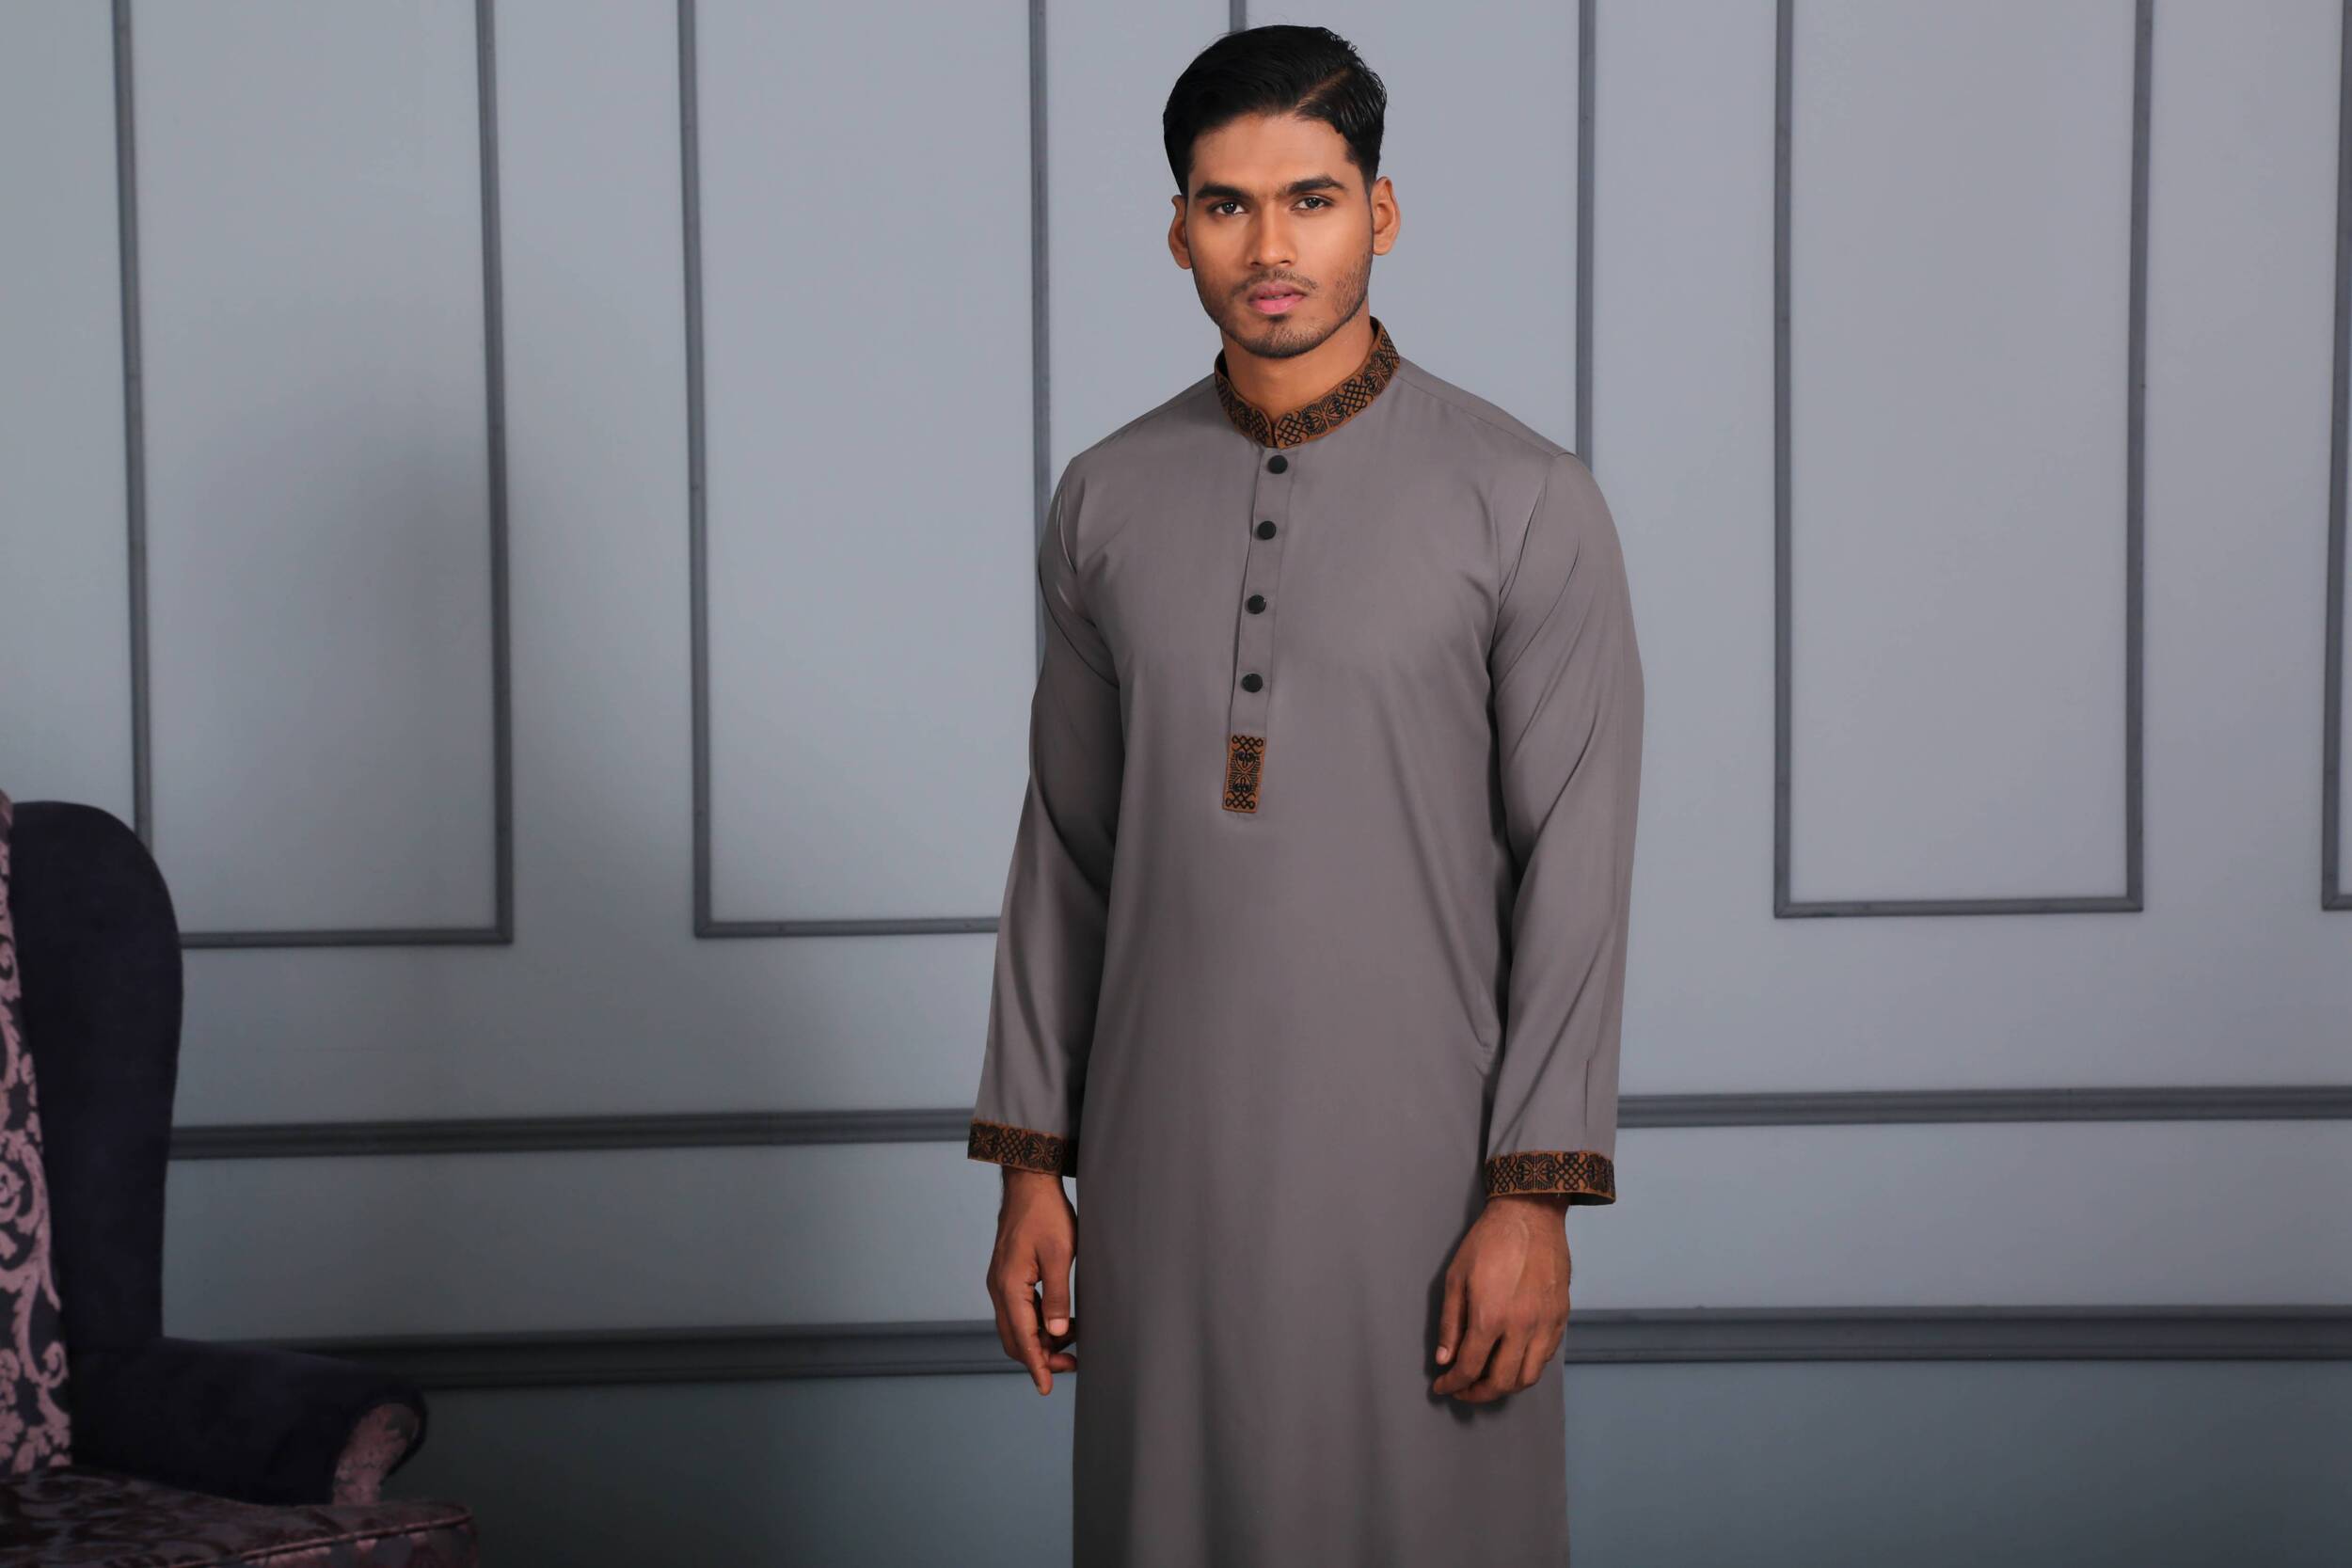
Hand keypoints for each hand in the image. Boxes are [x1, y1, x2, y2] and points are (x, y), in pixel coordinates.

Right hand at [985, 1169, 1078, 1393]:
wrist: (1029, 1183)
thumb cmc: (1047, 1215)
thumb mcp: (1059, 1255)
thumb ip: (1058, 1296)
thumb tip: (1058, 1334)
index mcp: (1009, 1287)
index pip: (1022, 1339)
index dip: (1036, 1366)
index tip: (1046, 1388)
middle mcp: (999, 1289)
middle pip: (1015, 1339)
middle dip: (1041, 1357)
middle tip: (1072, 1364)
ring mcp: (1001, 1283)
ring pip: (1017, 1326)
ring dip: (1041, 1339)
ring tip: (1075, 1339)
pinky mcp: (1008, 1276)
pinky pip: (1020, 1310)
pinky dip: (1038, 1322)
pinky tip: (1062, 1320)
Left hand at [1430, 1193, 1572, 1402]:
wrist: (1531, 1214)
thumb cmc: (1489, 1241)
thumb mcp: (1456, 1278)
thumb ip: (1450, 1323)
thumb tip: (1445, 1359)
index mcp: (1490, 1317)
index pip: (1469, 1368)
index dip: (1452, 1384)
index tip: (1442, 1386)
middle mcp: (1522, 1327)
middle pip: (1502, 1383)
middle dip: (1478, 1394)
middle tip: (1463, 1390)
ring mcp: (1545, 1324)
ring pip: (1529, 1377)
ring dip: (1506, 1387)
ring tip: (1488, 1380)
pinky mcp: (1561, 1318)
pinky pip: (1546, 1357)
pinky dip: (1527, 1367)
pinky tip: (1512, 1359)